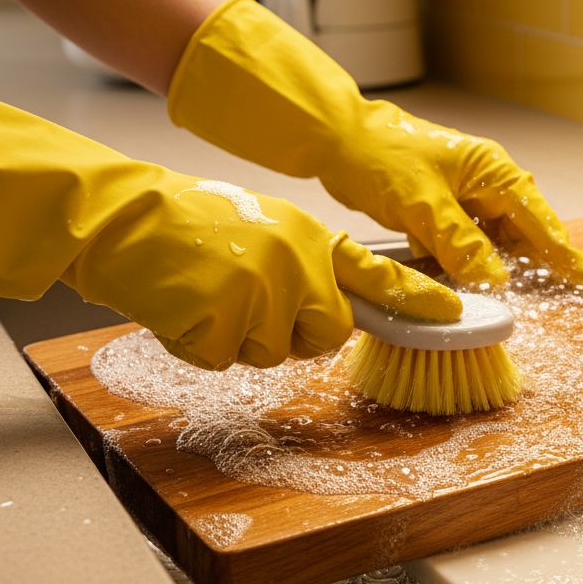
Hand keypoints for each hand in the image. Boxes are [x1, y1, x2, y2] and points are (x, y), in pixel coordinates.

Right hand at [66, 178, 461, 369]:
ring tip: (211, 293)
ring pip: (276, 354)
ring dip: (243, 338)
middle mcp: (299, 266)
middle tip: (254, 303)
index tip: (454, 313)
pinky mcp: (226, 326)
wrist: (127, 220)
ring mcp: (265, 296)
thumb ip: (308, 265)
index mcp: (312, 238)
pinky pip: (229, 362)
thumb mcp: (269, 228)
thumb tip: (332, 314)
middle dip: (300, 334)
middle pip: (330, 333)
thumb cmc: (195, 225)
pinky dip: (204, 346)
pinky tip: (187, 308)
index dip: (417, 297)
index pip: (377, 273)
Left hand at [168, 0, 582, 288]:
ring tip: (510, 293)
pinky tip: (466, 281)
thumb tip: (497, 279)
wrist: (336, 140)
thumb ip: (462, 245)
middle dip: (535, 262)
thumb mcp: (423, 207)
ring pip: (494, 240)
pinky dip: (467, 262)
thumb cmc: (380, 158)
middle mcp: (485, 181)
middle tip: (557, 293)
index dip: (563, 252)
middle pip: (522, 231)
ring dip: (496, 266)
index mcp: (491, 170)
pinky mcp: (443, 209)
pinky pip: (466, 242)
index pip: (538, 218)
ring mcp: (464, 195)